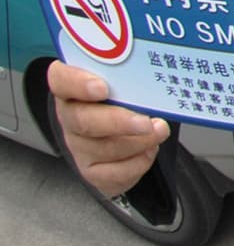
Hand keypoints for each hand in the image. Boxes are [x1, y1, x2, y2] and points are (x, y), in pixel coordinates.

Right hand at [47, 61, 168, 196]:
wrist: (131, 127)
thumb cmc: (128, 95)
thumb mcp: (127, 77)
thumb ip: (132, 71)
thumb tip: (158, 71)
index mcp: (74, 85)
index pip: (62, 80)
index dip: (78, 84)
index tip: (102, 88)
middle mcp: (71, 116)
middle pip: (83, 121)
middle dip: (119, 122)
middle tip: (147, 122)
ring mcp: (79, 146)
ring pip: (101, 149)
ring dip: (138, 142)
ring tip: (159, 131)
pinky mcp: (92, 171)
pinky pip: (111, 175)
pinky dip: (138, 163)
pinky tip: (150, 150)